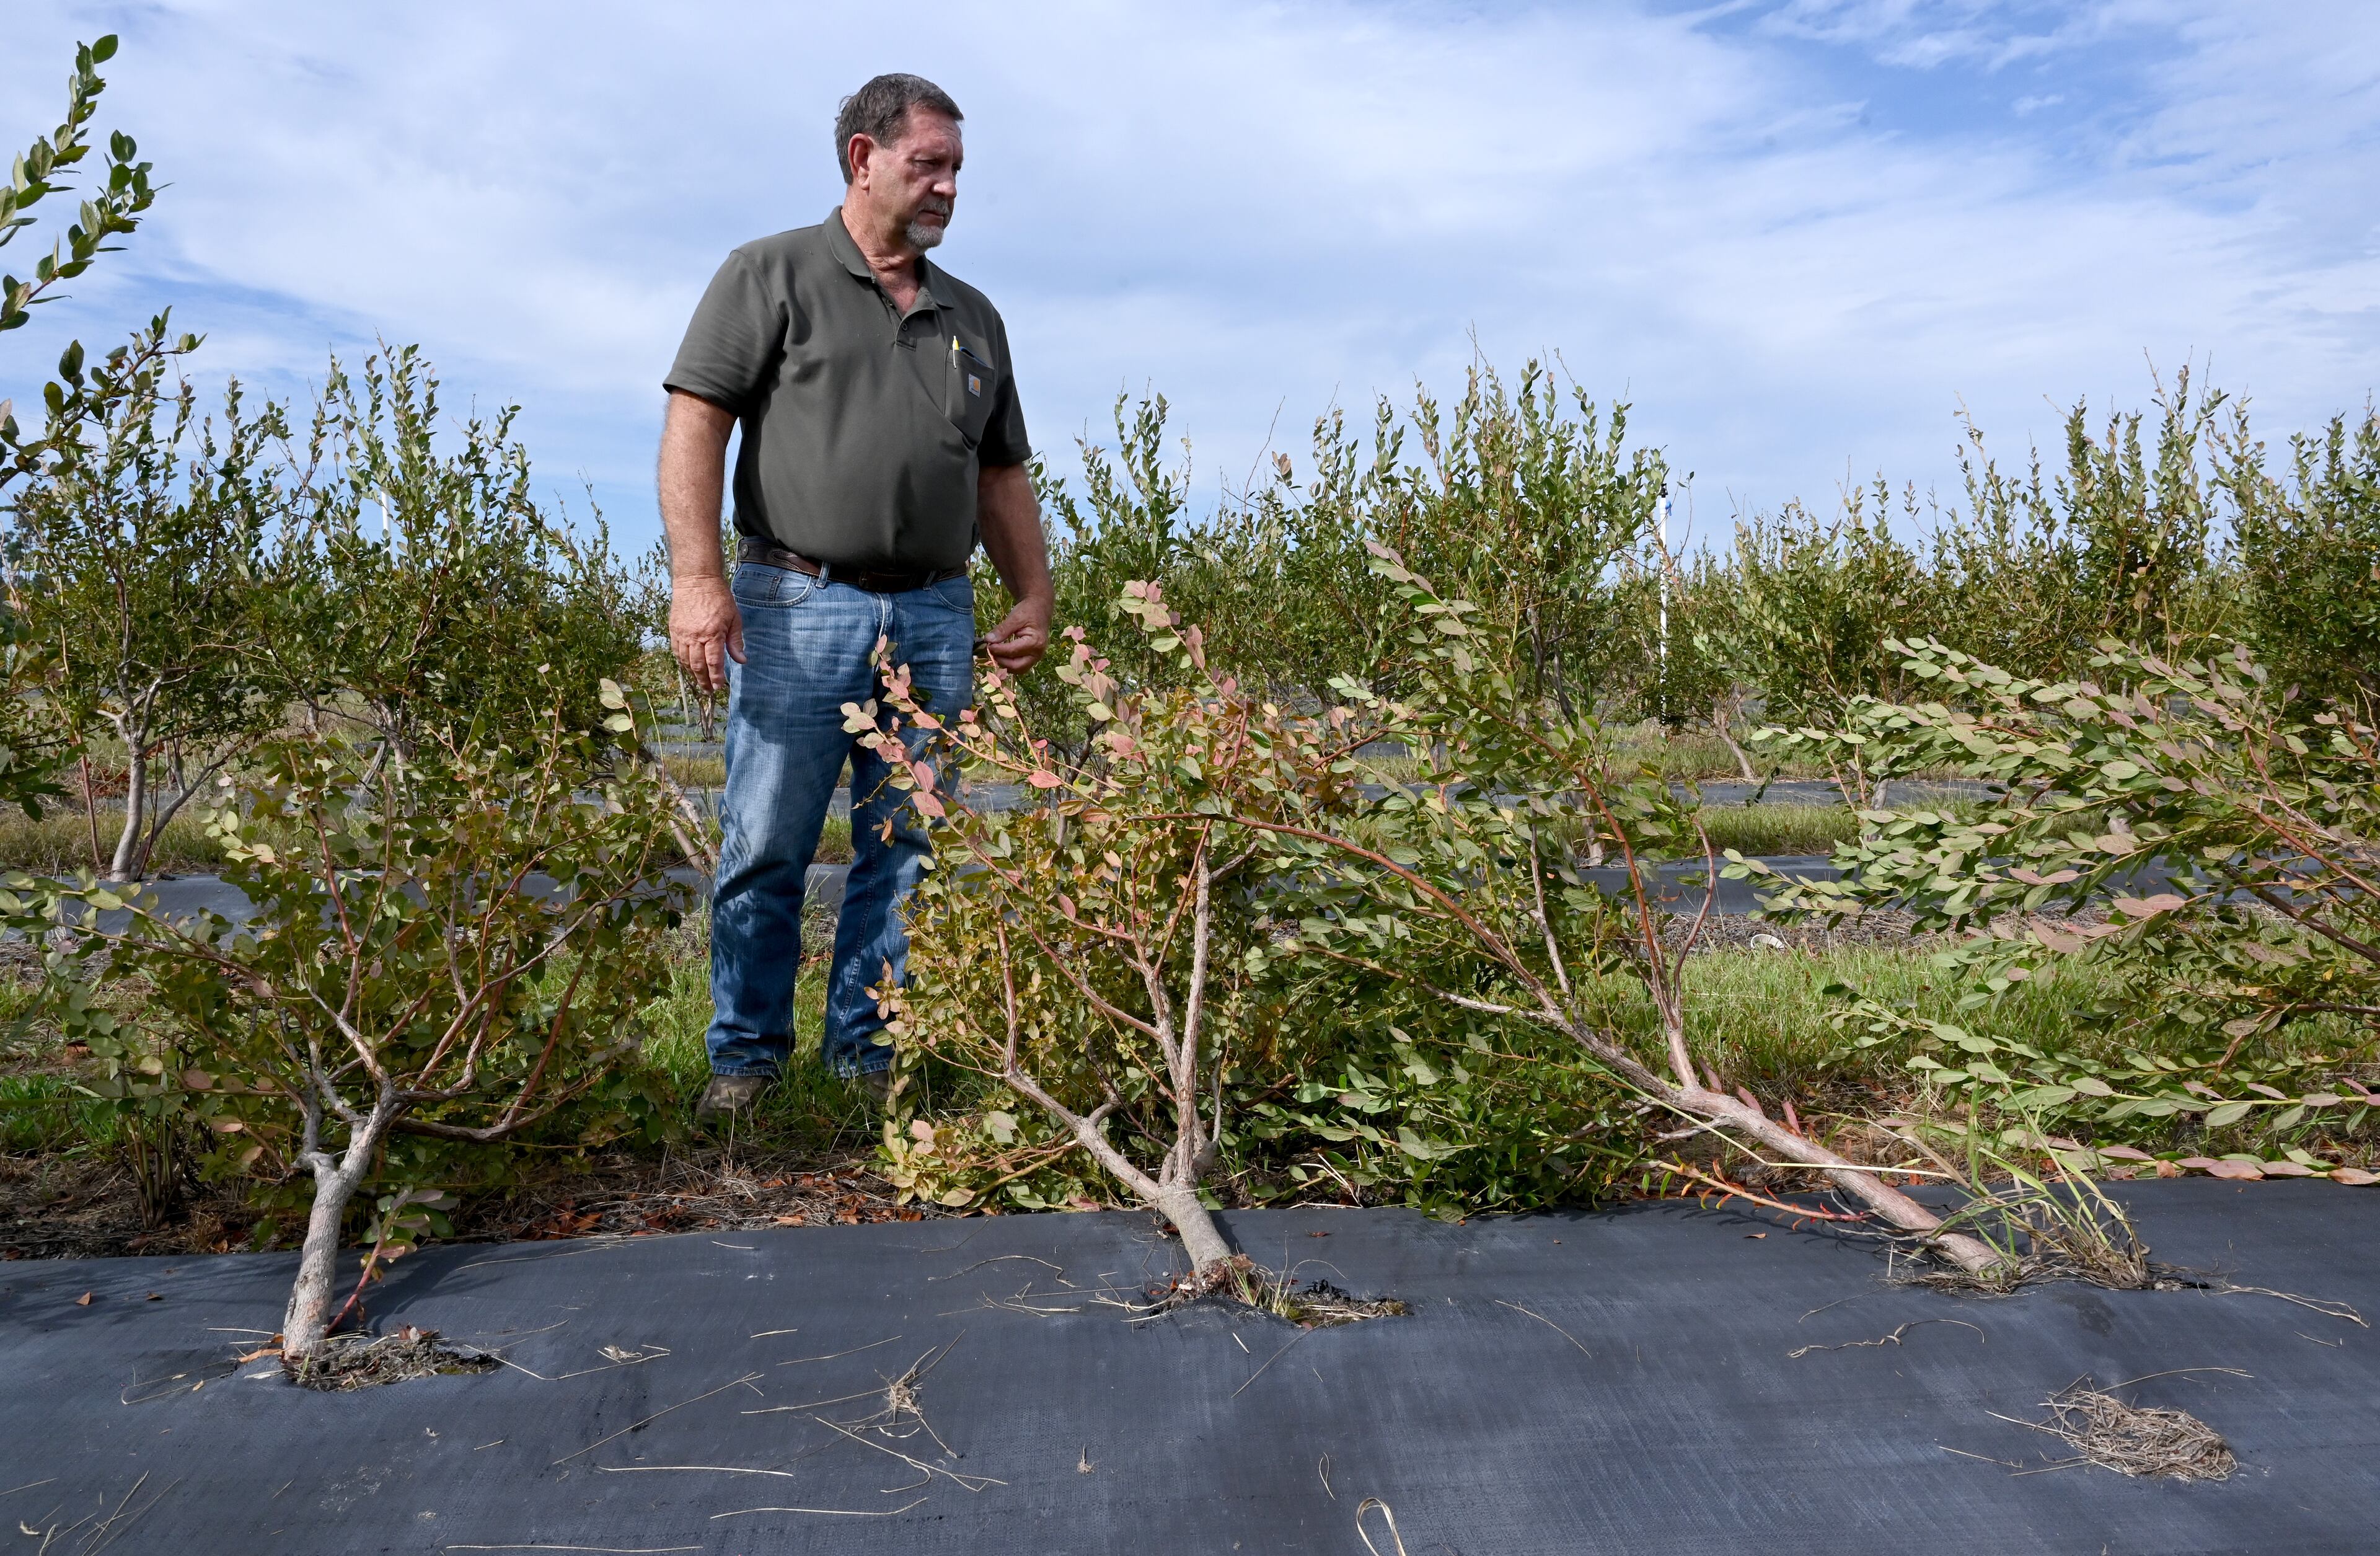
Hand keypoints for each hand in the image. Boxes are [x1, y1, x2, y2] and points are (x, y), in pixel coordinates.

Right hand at [670, 575, 744, 693]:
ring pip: (684, 660)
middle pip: (697, 665)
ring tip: (699, 681)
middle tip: (709, 691)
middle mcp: (695, 636)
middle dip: (703, 680)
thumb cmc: (719, 597)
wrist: (696, 580)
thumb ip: (736, 641)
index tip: (719, 687)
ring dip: (692, 674)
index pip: (713, 663)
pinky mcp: (673, 629)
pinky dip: (682, 662)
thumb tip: (742, 660)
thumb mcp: (734, 618)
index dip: (716, 677)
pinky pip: (676, 651)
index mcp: (712, 633)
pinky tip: (688, 667)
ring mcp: (682, 633)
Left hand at [983, 592, 1050, 674]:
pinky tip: (1001, 655)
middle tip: (990, 651)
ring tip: (995, 653)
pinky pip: (1020, 666)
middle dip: (1001, 661)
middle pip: (1017, 666)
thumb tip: (988, 640)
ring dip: (1005, 664)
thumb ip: (1002, 630)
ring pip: (1018, 669)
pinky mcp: (1032, 658)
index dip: (998, 650)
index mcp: (1035, 642)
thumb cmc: (1028, 611)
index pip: (1012, 651)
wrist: (1039, 608)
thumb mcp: (1015, 617)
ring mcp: (1036, 657)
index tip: (987, 645)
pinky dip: (1009, 663)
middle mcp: (1038, 653)